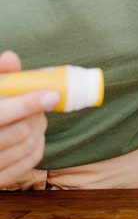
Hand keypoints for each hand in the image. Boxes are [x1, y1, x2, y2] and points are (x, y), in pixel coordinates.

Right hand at [0, 51, 54, 186]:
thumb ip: (1, 77)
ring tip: (35, 119)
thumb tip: (11, 56)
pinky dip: (38, 145)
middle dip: (37, 115)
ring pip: (28, 146)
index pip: (1, 114)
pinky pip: (30, 161)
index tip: (52, 94)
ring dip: (39, 129)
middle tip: (43, 102)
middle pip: (20, 131)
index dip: (27, 104)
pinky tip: (33, 135)